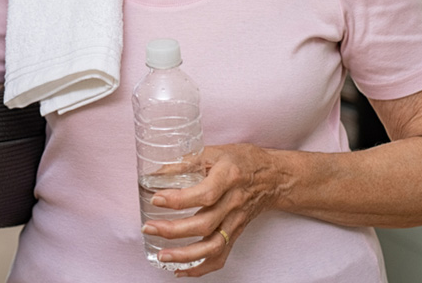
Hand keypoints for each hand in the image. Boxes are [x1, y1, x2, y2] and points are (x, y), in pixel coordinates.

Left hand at [141, 143, 277, 276]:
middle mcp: (233, 202)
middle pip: (205, 224)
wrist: (273, 177)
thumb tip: (154, 173)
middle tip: (149, 228)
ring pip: (213, 246)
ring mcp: (236, 221)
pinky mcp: (236, 234)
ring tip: (162, 256)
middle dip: (174, 230)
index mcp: (228, 177)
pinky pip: (221, 256)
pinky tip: (181, 269)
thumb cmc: (242, 160)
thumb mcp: (214, 151)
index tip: (156, 199)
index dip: (179, 200)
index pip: (205, 194)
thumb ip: (186, 161)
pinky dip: (201, 267)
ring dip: (186, 255)